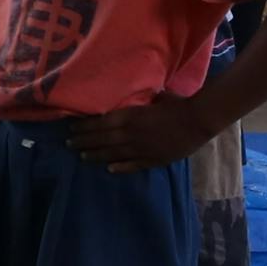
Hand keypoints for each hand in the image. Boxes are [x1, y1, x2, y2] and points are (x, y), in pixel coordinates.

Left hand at [62, 94, 212, 172]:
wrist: (198, 121)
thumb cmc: (177, 104)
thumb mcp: (152, 97)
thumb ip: (138, 100)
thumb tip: (130, 96)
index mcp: (129, 116)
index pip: (100, 123)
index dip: (84, 127)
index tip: (71, 129)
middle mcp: (130, 134)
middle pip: (102, 139)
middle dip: (84, 142)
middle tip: (69, 144)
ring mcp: (141, 149)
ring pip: (113, 154)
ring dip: (96, 155)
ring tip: (82, 157)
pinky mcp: (153, 160)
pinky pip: (133, 165)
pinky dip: (120, 167)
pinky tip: (109, 169)